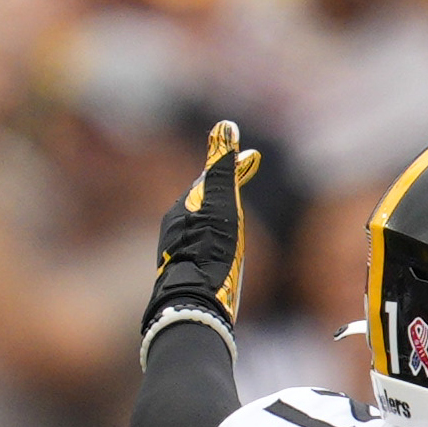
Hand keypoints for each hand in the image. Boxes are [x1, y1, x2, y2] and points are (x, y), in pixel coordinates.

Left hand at [140, 121, 260, 353]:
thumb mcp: (222, 204)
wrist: (194, 302)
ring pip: (198, 228)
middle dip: (219, 190)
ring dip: (214, 218)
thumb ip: (224, 168)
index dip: (232, 167)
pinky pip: (199, 249)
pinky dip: (211, 242)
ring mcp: (177, 253)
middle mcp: (175, 227)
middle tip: (238, 180)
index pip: (211, 179)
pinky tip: (217, 256)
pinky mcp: (183, 275)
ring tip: (228, 220)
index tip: (251, 157)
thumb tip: (225, 124)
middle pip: (202, 202)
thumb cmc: (211, 250)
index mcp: (185, 207)